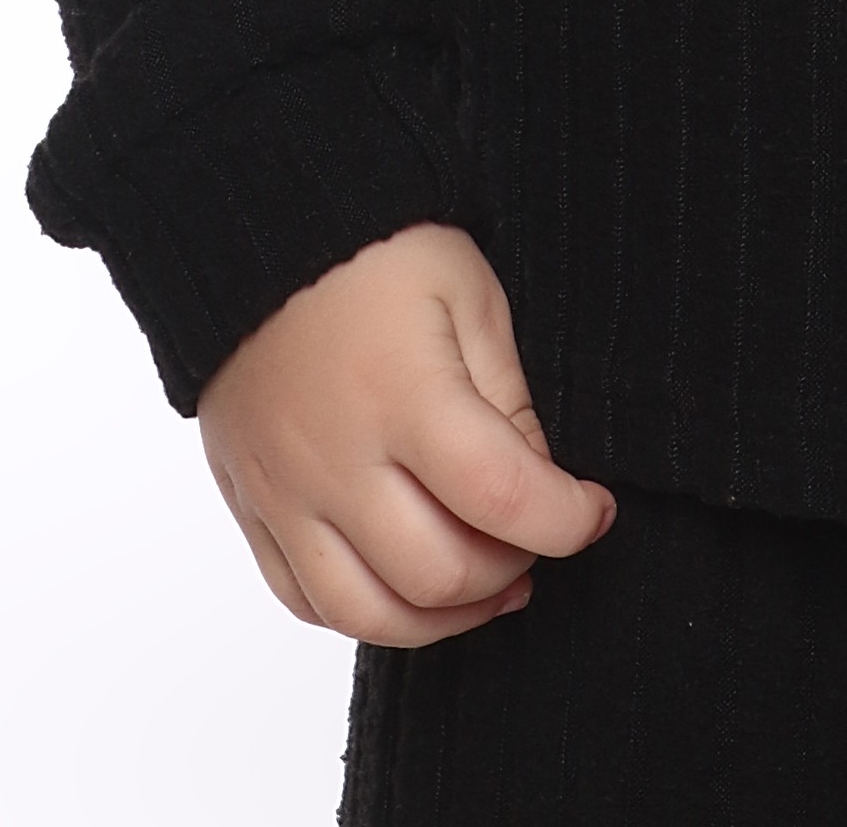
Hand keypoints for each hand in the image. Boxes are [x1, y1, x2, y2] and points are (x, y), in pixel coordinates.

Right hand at [197, 222, 615, 646]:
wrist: (266, 229)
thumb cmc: (378, 249)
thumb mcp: (470, 295)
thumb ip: (507, 401)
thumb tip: (536, 489)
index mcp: (402, 394)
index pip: (503, 499)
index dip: (569, 520)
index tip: (595, 510)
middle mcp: (336, 459)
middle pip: (439, 575)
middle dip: (513, 569)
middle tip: (539, 536)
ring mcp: (284, 492)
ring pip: (369, 616)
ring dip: (445, 617)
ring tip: (488, 583)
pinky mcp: (251, 504)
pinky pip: (306, 602)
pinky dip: (368, 612)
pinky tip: (409, 583)